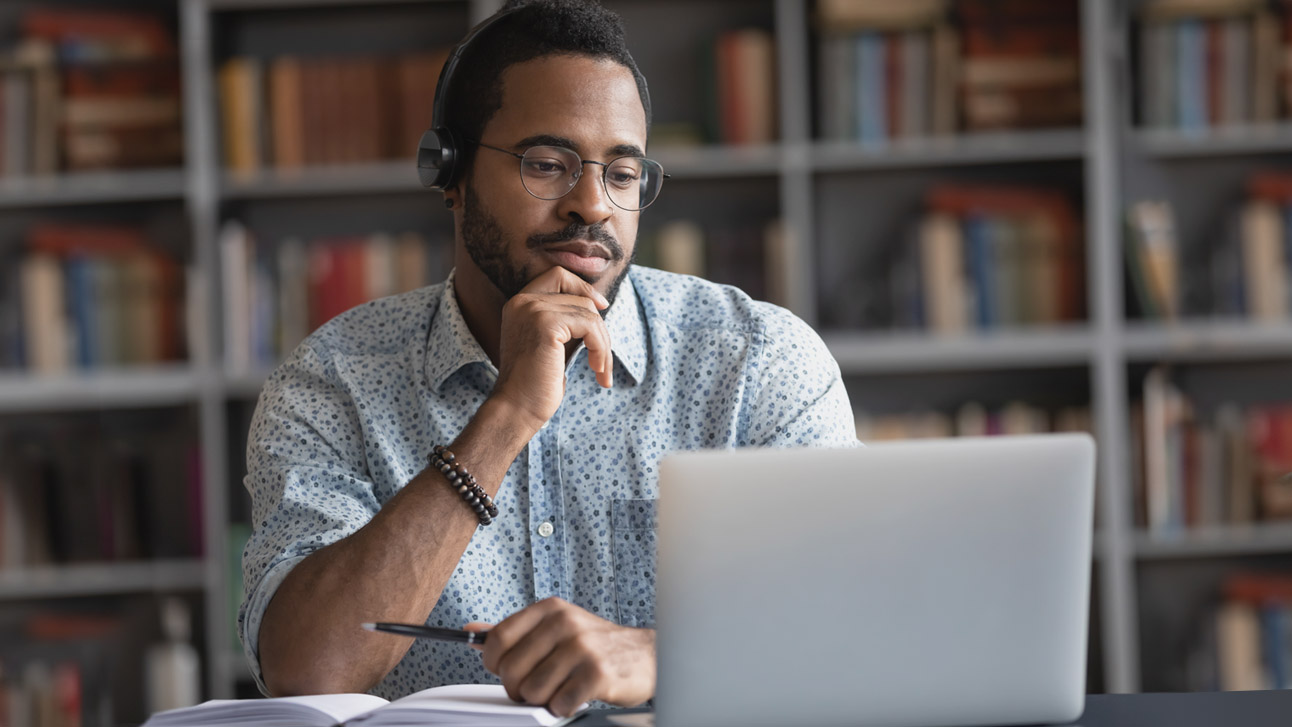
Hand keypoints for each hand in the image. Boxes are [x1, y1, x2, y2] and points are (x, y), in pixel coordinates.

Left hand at [465, 597, 654, 716]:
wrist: (645, 656)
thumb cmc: (594, 644)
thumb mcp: (554, 628)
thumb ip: (513, 631)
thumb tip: (471, 631)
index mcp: (550, 610)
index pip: (498, 639)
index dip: (494, 663)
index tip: (506, 670)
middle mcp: (565, 624)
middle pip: (511, 670)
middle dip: (518, 688)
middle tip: (536, 687)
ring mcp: (582, 648)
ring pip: (532, 691)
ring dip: (543, 700)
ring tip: (561, 688)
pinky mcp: (597, 673)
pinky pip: (559, 704)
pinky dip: (564, 707)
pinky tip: (577, 695)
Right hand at [491, 267, 613, 429]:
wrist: (517, 409)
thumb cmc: (535, 383)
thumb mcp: (550, 343)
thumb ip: (565, 320)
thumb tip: (598, 305)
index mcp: (519, 304)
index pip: (558, 275)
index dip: (583, 288)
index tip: (601, 308)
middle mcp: (523, 301)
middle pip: (579, 296)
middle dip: (598, 325)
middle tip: (602, 354)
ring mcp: (533, 310)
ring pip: (589, 312)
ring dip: (603, 343)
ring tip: (600, 369)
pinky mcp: (546, 324)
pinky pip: (589, 326)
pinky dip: (600, 348)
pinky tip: (597, 370)